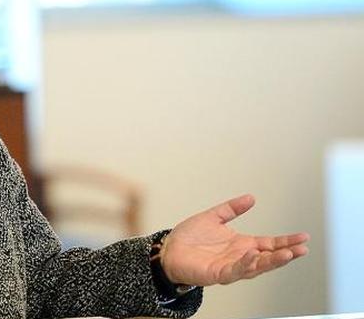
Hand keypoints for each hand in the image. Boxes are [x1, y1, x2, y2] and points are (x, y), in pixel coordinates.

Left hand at [161, 194, 308, 285]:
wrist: (168, 249)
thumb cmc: (189, 238)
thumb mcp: (213, 217)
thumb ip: (232, 209)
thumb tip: (251, 198)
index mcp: (242, 244)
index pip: (270, 243)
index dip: (286, 241)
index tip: (304, 237)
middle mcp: (240, 257)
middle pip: (269, 257)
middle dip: (286, 254)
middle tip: (302, 248)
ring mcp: (231, 266)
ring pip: (257, 266)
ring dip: (272, 261)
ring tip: (287, 253)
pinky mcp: (219, 273)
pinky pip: (236, 270)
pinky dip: (246, 263)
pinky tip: (254, 255)